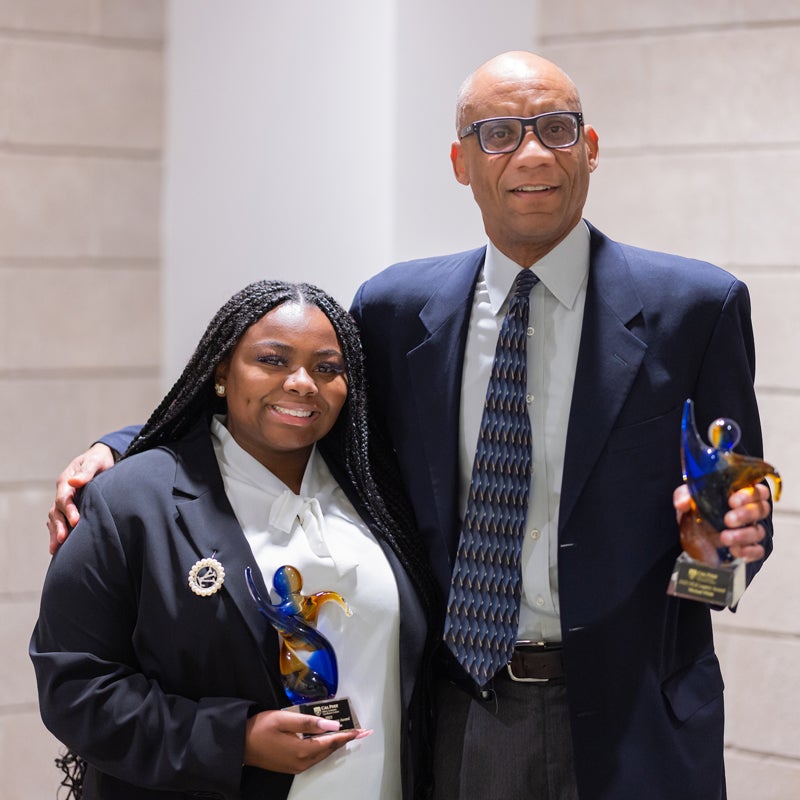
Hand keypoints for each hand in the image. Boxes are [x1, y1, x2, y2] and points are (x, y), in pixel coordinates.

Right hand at [47, 443, 115, 553]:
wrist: (100, 457)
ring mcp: (64, 499)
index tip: (75, 522)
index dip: (68, 511)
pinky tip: (59, 545)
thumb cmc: (98, 460)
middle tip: (63, 540)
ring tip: (56, 549)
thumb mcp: (94, 462)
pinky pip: (60, 519)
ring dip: (56, 531)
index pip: (64, 498)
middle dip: (59, 526)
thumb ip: (86, 472)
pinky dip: (58, 530)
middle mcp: (63, 491)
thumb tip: (74, 482)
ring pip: (55, 517)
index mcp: (66, 481)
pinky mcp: (69, 505)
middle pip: (56, 511)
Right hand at [243, 709, 370, 773]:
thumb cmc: (261, 728)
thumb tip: (332, 725)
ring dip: (335, 744)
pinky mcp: (291, 767)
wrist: (239, 744)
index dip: (347, 735)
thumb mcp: (284, 719)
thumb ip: (309, 722)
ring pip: (322, 755)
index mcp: (302, 751)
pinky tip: (327, 741)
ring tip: (348, 735)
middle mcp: (302, 762)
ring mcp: (296, 767)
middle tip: (361, 732)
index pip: (331, 742)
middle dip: (345, 740)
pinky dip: (324, 749)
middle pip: (329, 750)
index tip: (361, 730)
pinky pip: (314, 758)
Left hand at [673, 483, 769, 563]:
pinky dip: (749, 551)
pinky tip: (735, 550)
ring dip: (743, 535)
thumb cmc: (696, 510)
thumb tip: (682, 503)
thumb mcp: (688, 499)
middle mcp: (748, 511)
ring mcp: (749, 530)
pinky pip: (757, 550)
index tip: (732, 501)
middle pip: (761, 509)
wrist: (691, 534)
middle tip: (728, 520)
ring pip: (758, 531)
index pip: (757, 491)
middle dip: (746, 514)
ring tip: (724, 538)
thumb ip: (684, 496)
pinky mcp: (747, 548)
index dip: (749, 495)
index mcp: (739, 495)